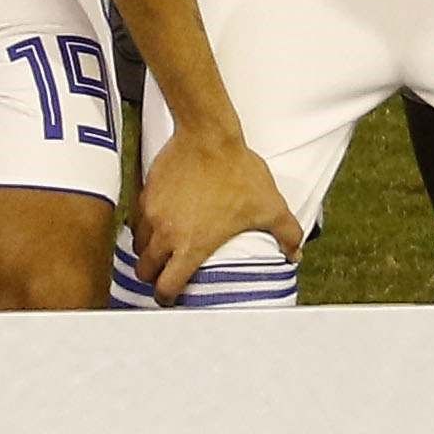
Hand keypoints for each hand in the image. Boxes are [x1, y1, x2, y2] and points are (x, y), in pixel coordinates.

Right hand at [134, 125, 301, 299]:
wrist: (208, 135)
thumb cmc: (238, 171)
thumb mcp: (269, 205)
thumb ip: (286, 233)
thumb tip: (295, 254)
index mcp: (192, 245)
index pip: (167, 286)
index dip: (167, 297)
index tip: (171, 297)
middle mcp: (167, 234)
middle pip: (145, 270)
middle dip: (153, 276)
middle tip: (165, 273)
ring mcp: (152, 214)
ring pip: (138, 246)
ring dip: (148, 252)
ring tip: (163, 249)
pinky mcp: (145, 194)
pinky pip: (138, 220)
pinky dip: (145, 227)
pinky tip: (159, 222)